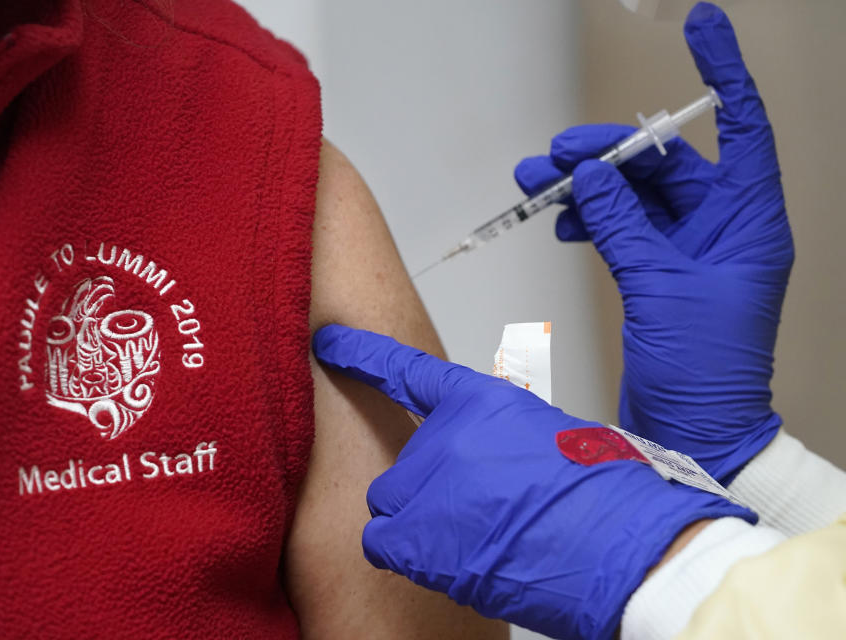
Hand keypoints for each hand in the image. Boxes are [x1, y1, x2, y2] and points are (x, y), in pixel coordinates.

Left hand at [312, 324, 753, 639]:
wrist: (624, 550)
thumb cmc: (604, 501)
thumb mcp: (552, 442)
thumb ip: (498, 444)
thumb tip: (482, 471)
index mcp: (482, 404)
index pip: (406, 371)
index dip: (364, 355)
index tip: (331, 342)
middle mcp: (445, 438)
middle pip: (400, 465)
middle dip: (426, 491)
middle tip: (476, 513)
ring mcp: (428, 485)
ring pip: (389, 505)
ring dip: (420, 525)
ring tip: (475, 539)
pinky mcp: (419, 537)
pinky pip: (381, 541)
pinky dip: (406, 553)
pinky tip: (450, 560)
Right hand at [514, 3, 791, 481]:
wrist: (694, 432)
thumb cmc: (704, 370)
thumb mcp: (660, 287)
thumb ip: (624, 224)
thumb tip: (594, 174)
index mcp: (749, 222)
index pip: (744, 128)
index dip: (724, 74)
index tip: (704, 26)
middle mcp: (722, 228)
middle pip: (666, 163)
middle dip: (608, 154)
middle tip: (555, 156)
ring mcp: (688, 250)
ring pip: (636, 195)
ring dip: (587, 187)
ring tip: (535, 185)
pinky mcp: (657, 272)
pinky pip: (621, 226)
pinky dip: (590, 219)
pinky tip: (560, 220)